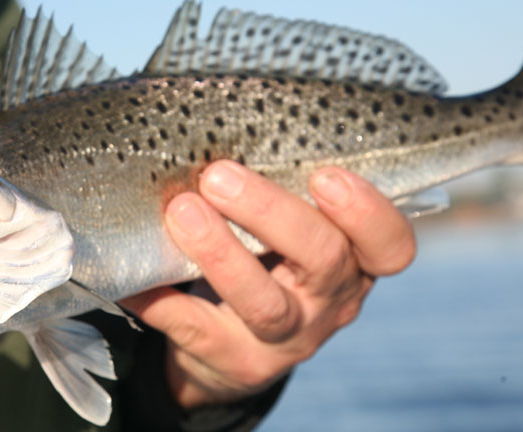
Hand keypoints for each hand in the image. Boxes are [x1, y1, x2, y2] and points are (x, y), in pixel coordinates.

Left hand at [121, 161, 414, 407]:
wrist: (231, 351)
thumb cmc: (264, 264)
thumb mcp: (287, 234)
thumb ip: (278, 190)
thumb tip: (216, 120)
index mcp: (353, 261)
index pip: (390, 245)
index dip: (368, 213)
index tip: (326, 176)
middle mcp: (329, 303)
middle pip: (323, 259)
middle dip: (271, 213)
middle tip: (219, 175)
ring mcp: (286, 339)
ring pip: (264, 302)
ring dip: (221, 253)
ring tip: (180, 212)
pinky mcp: (236, 362)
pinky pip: (194, 328)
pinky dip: (159, 299)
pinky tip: (132, 277)